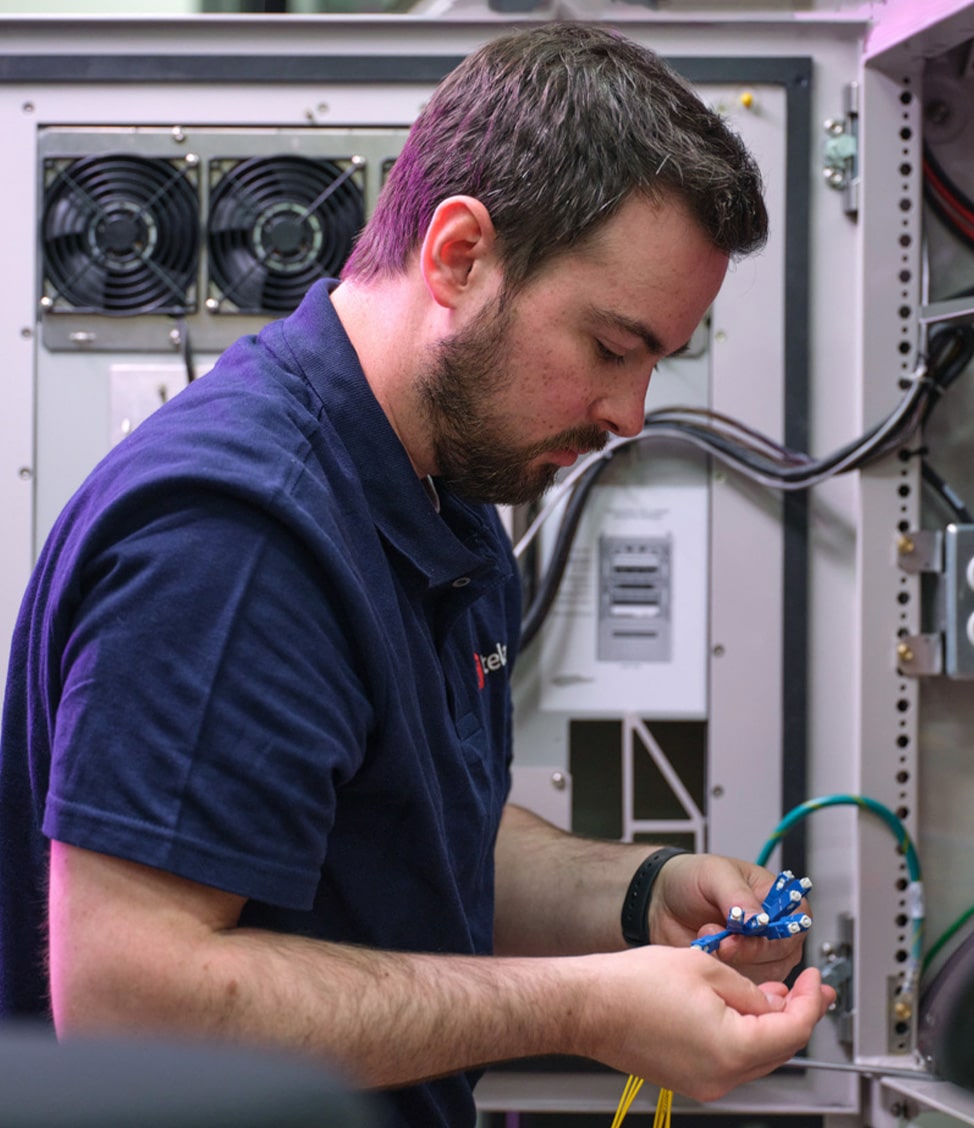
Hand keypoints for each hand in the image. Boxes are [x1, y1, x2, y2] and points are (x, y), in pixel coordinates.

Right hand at [573, 945, 834, 1100]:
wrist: (589, 1006)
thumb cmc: (634, 985)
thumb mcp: (705, 967)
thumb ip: (748, 988)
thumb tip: (771, 1001)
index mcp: (732, 1049)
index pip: (794, 1029)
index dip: (811, 1001)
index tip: (816, 979)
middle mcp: (722, 1076)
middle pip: (779, 1049)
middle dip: (796, 1015)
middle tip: (807, 988)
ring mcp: (703, 1082)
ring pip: (755, 1056)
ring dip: (769, 1025)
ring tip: (771, 992)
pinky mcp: (687, 1078)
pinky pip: (730, 1059)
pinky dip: (742, 1035)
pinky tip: (737, 1008)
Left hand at [646, 853, 808, 983]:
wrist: (661, 900)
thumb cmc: (692, 879)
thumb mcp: (715, 874)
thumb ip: (738, 895)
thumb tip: (760, 919)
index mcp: (780, 901)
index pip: (793, 927)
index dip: (770, 935)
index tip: (742, 933)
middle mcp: (775, 932)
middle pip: (780, 956)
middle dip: (745, 950)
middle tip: (719, 937)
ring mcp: (760, 957)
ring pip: (762, 975)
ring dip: (731, 961)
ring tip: (707, 937)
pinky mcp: (741, 974)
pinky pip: (742, 987)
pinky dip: (723, 973)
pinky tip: (708, 953)